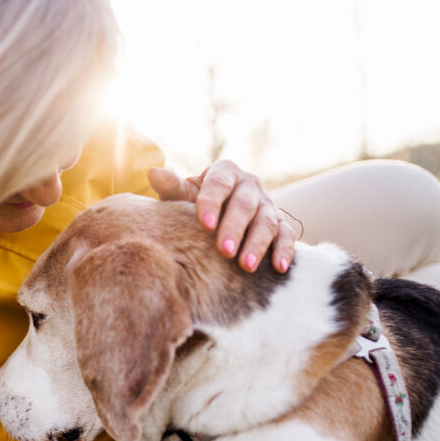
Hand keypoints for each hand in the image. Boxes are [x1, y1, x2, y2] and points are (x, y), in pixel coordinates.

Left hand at [148, 160, 295, 272]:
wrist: (218, 212)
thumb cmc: (195, 204)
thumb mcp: (183, 196)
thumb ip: (173, 188)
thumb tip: (153, 172)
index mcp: (224, 173)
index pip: (218, 184)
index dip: (212, 203)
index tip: (204, 224)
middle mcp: (249, 185)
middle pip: (245, 205)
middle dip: (235, 228)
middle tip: (224, 250)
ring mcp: (267, 204)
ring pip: (267, 221)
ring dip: (258, 244)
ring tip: (246, 266)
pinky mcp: (280, 223)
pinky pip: (286, 235)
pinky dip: (284, 250)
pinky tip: (279, 268)